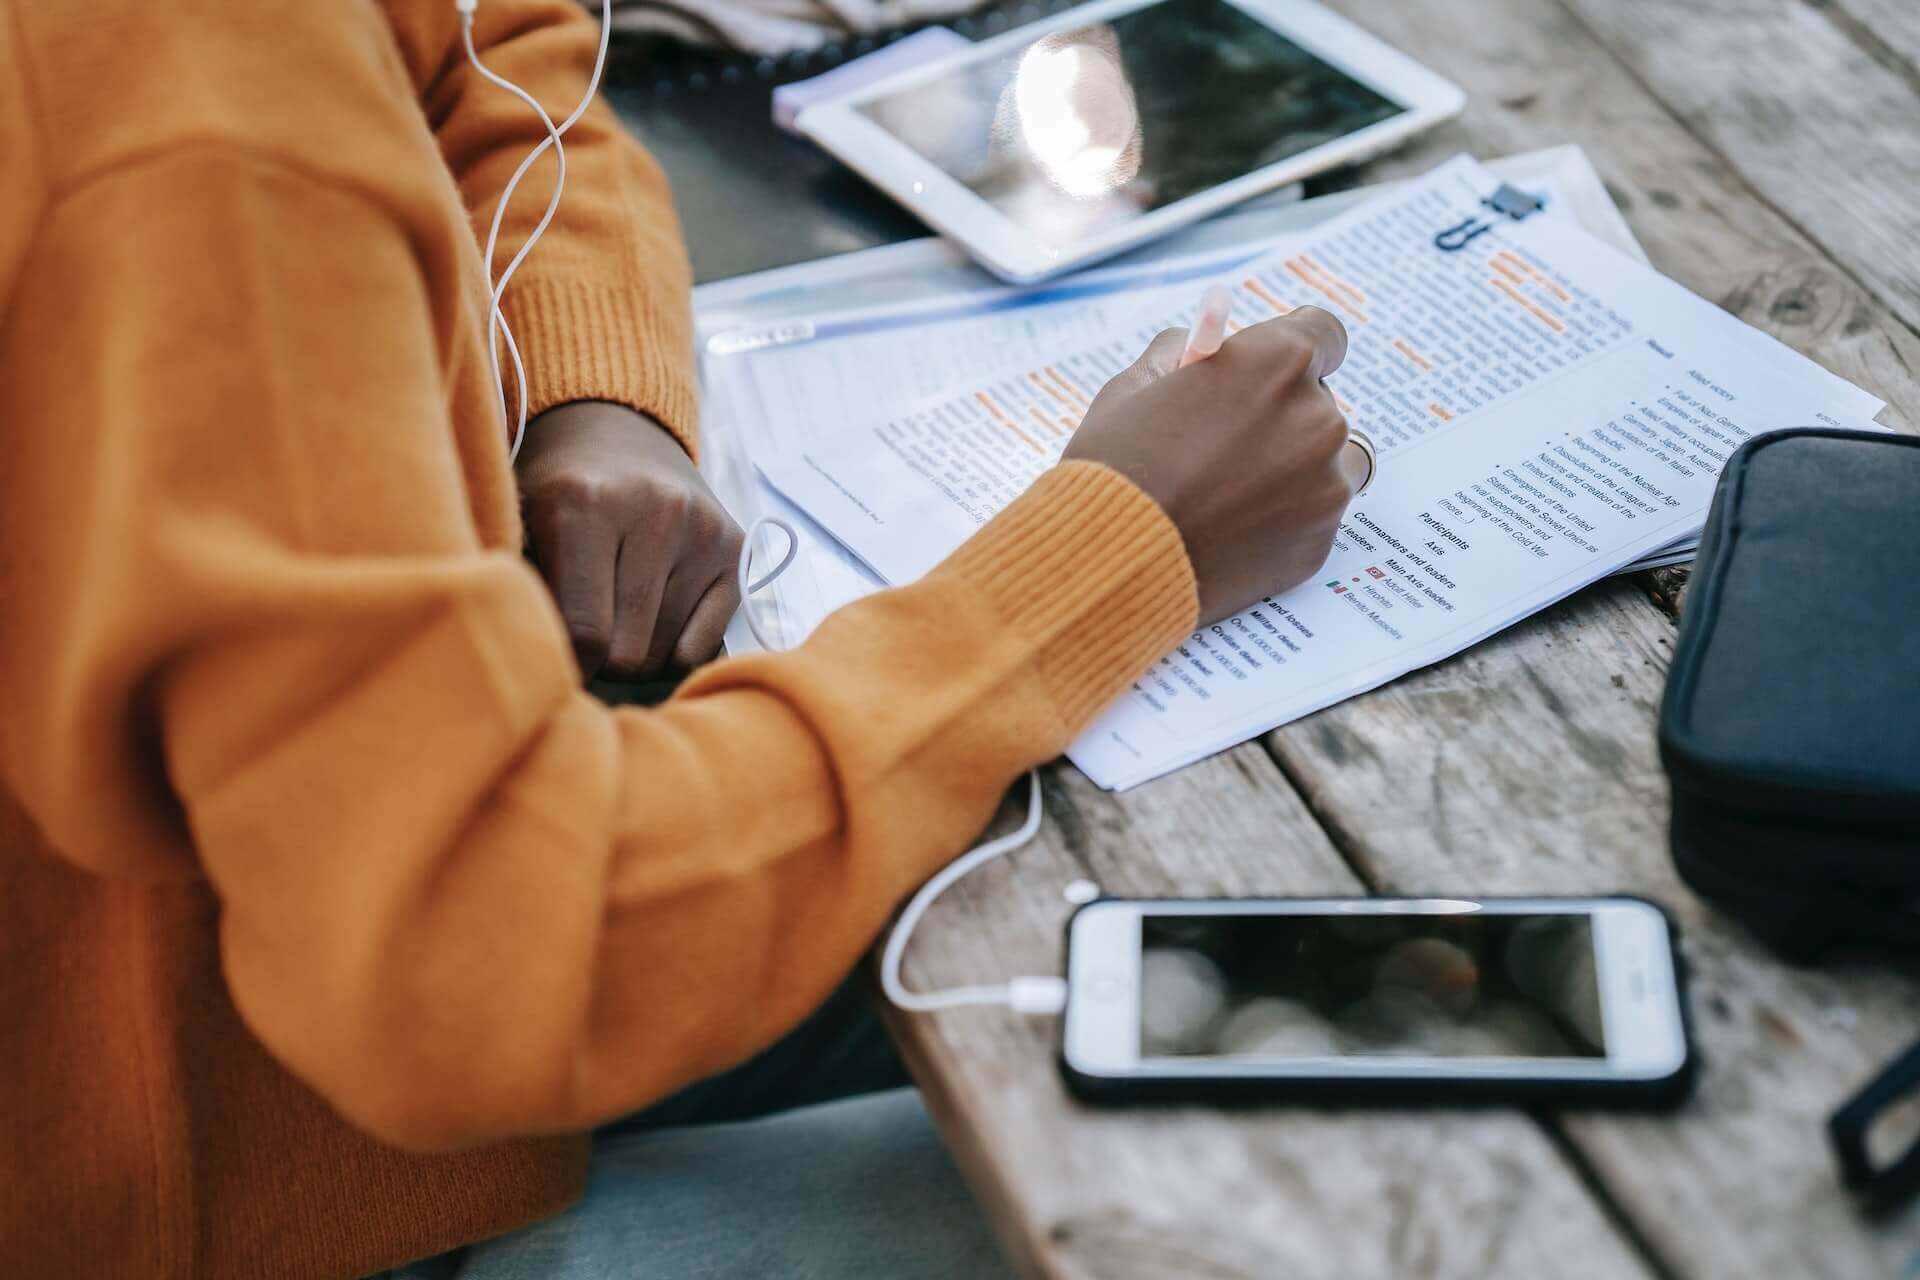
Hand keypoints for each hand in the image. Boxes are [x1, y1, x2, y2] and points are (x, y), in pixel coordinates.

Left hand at [517, 402, 743, 681]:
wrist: (617, 434)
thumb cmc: (557, 495)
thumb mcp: (518, 526)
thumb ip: (524, 592)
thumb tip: (543, 671)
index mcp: (585, 502)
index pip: (584, 633)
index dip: (565, 663)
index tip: (554, 657)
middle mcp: (656, 512)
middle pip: (628, 652)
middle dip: (601, 661)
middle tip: (585, 636)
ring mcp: (702, 531)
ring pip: (664, 654)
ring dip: (636, 655)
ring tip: (616, 624)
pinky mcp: (735, 549)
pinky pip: (703, 647)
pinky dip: (675, 650)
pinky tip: (654, 623)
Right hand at [1063, 307, 1363, 622]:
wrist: (1108, 563)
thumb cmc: (1115, 468)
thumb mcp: (1135, 387)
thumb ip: (1182, 356)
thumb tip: (1203, 349)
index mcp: (1277, 362)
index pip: (1325, 334)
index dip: (1293, 352)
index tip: (1270, 373)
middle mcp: (1317, 418)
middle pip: (1320, 404)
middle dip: (1281, 418)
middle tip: (1227, 446)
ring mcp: (1326, 484)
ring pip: (1326, 463)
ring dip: (1292, 470)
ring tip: (1230, 494)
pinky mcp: (1320, 542)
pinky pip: (1312, 517)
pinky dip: (1282, 520)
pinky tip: (1230, 530)